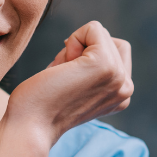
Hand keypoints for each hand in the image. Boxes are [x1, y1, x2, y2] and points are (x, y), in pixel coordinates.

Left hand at [3, 21, 133, 149]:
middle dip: (82, 49)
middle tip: (64, 76)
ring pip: (101, 34)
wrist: (30, 127)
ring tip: (62, 74)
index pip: (117, 54)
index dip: (87, 57)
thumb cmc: (41, 106)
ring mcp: (118, 77)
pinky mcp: (105, 65)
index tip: (69, 81)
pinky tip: (62, 67)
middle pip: (112, 41)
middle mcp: (126, 89)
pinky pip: (94, 28)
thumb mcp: (77, 86)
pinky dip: (74, 39)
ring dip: (74, 46)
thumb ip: (93, 69)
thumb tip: (95, 34)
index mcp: (121, 97)